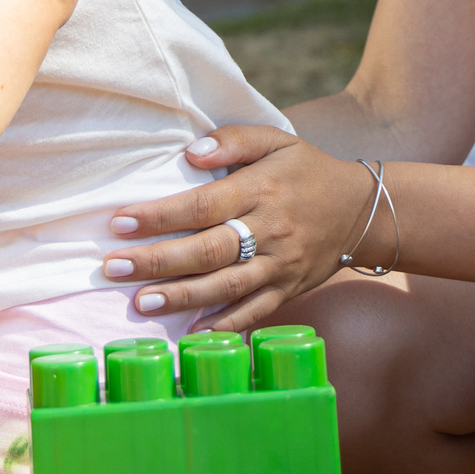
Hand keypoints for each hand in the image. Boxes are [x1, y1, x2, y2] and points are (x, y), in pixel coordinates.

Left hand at [100, 126, 382, 331]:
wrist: (361, 210)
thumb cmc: (306, 171)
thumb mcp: (276, 141)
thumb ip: (232, 142)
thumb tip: (189, 153)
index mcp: (261, 190)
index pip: (202, 205)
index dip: (160, 215)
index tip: (120, 221)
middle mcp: (270, 230)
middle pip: (207, 250)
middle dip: (157, 260)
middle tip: (113, 267)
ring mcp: (280, 265)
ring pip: (226, 286)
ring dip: (181, 297)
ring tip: (140, 303)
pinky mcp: (288, 290)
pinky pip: (254, 312)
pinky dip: (224, 325)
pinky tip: (191, 333)